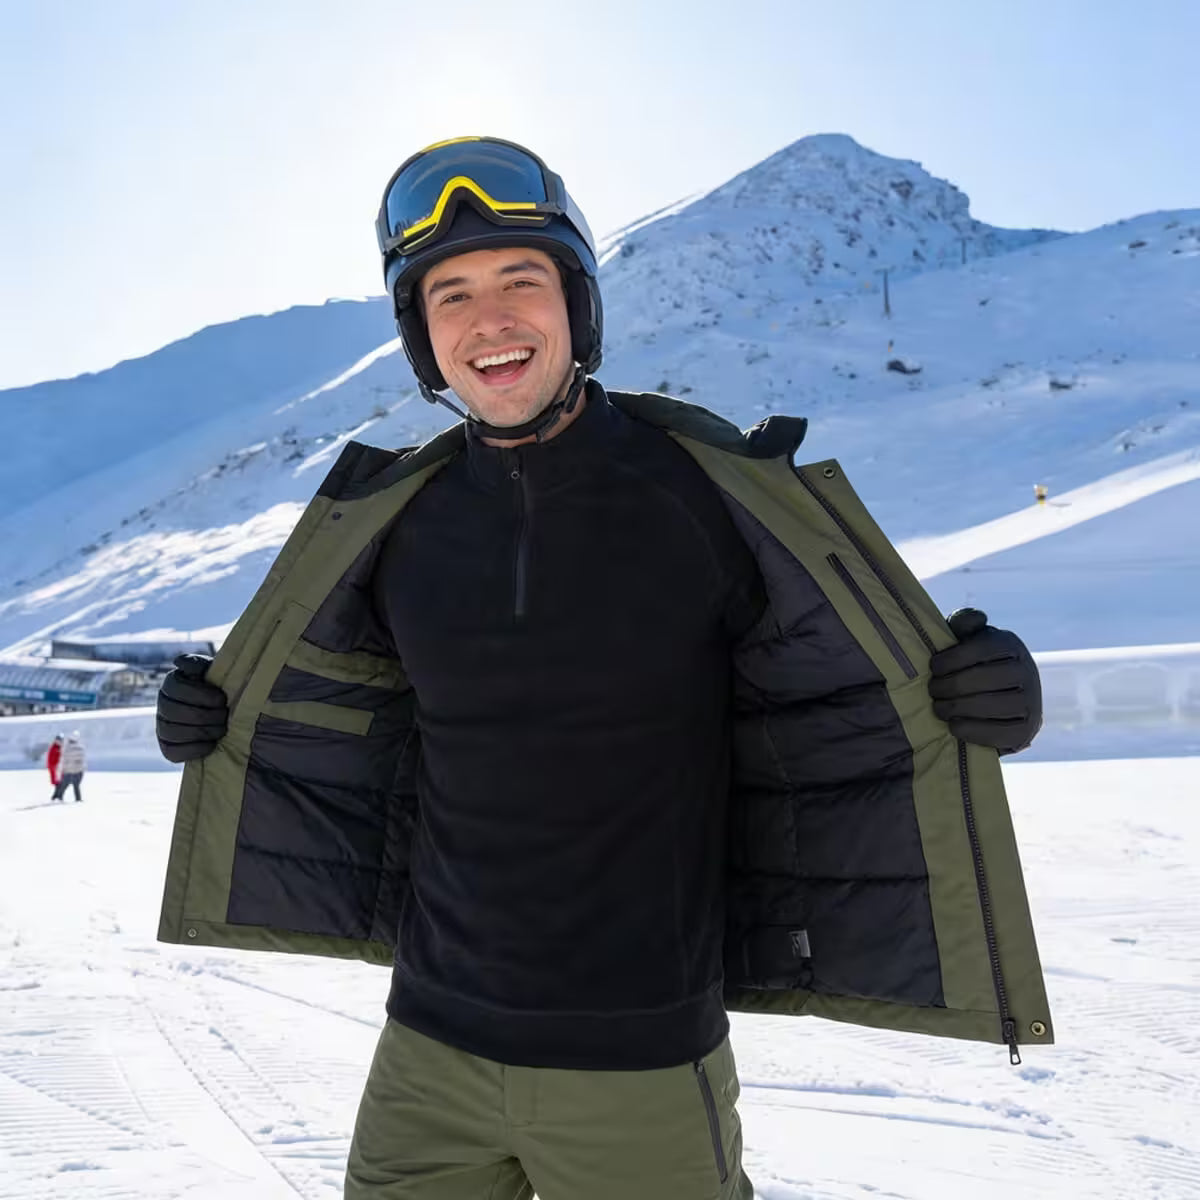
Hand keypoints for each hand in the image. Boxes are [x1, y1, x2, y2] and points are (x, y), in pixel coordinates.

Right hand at [156, 653, 229, 762]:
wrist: (226, 711)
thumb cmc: (220, 688)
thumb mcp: (213, 672)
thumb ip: (199, 665)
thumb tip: (179, 662)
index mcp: (172, 684)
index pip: (176, 688)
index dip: (199, 695)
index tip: (221, 699)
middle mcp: (162, 705)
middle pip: (174, 712)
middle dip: (204, 715)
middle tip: (225, 716)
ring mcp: (162, 727)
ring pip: (173, 732)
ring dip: (201, 732)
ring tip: (222, 729)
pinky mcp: (168, 747)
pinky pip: (173, 752)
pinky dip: (194, 749)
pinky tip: (211, 744)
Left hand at [928, 608, 1041, 754]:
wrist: (1001, 702)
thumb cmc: (973, 664)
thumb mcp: (968, 640)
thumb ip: (965, 624)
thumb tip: (977, 618)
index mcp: (1010, 645)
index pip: (981, 648)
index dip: (952, 659)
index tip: (933, 668)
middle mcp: (1026, 671)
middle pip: (983, 679)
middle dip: (950, 686)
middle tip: (932, 690)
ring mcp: (1031, 702)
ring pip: (988, 706)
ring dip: (956, 708)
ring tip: (939, 708)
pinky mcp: (1026, 731)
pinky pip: (997, 733)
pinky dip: (971, 730)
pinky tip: (954, 726)